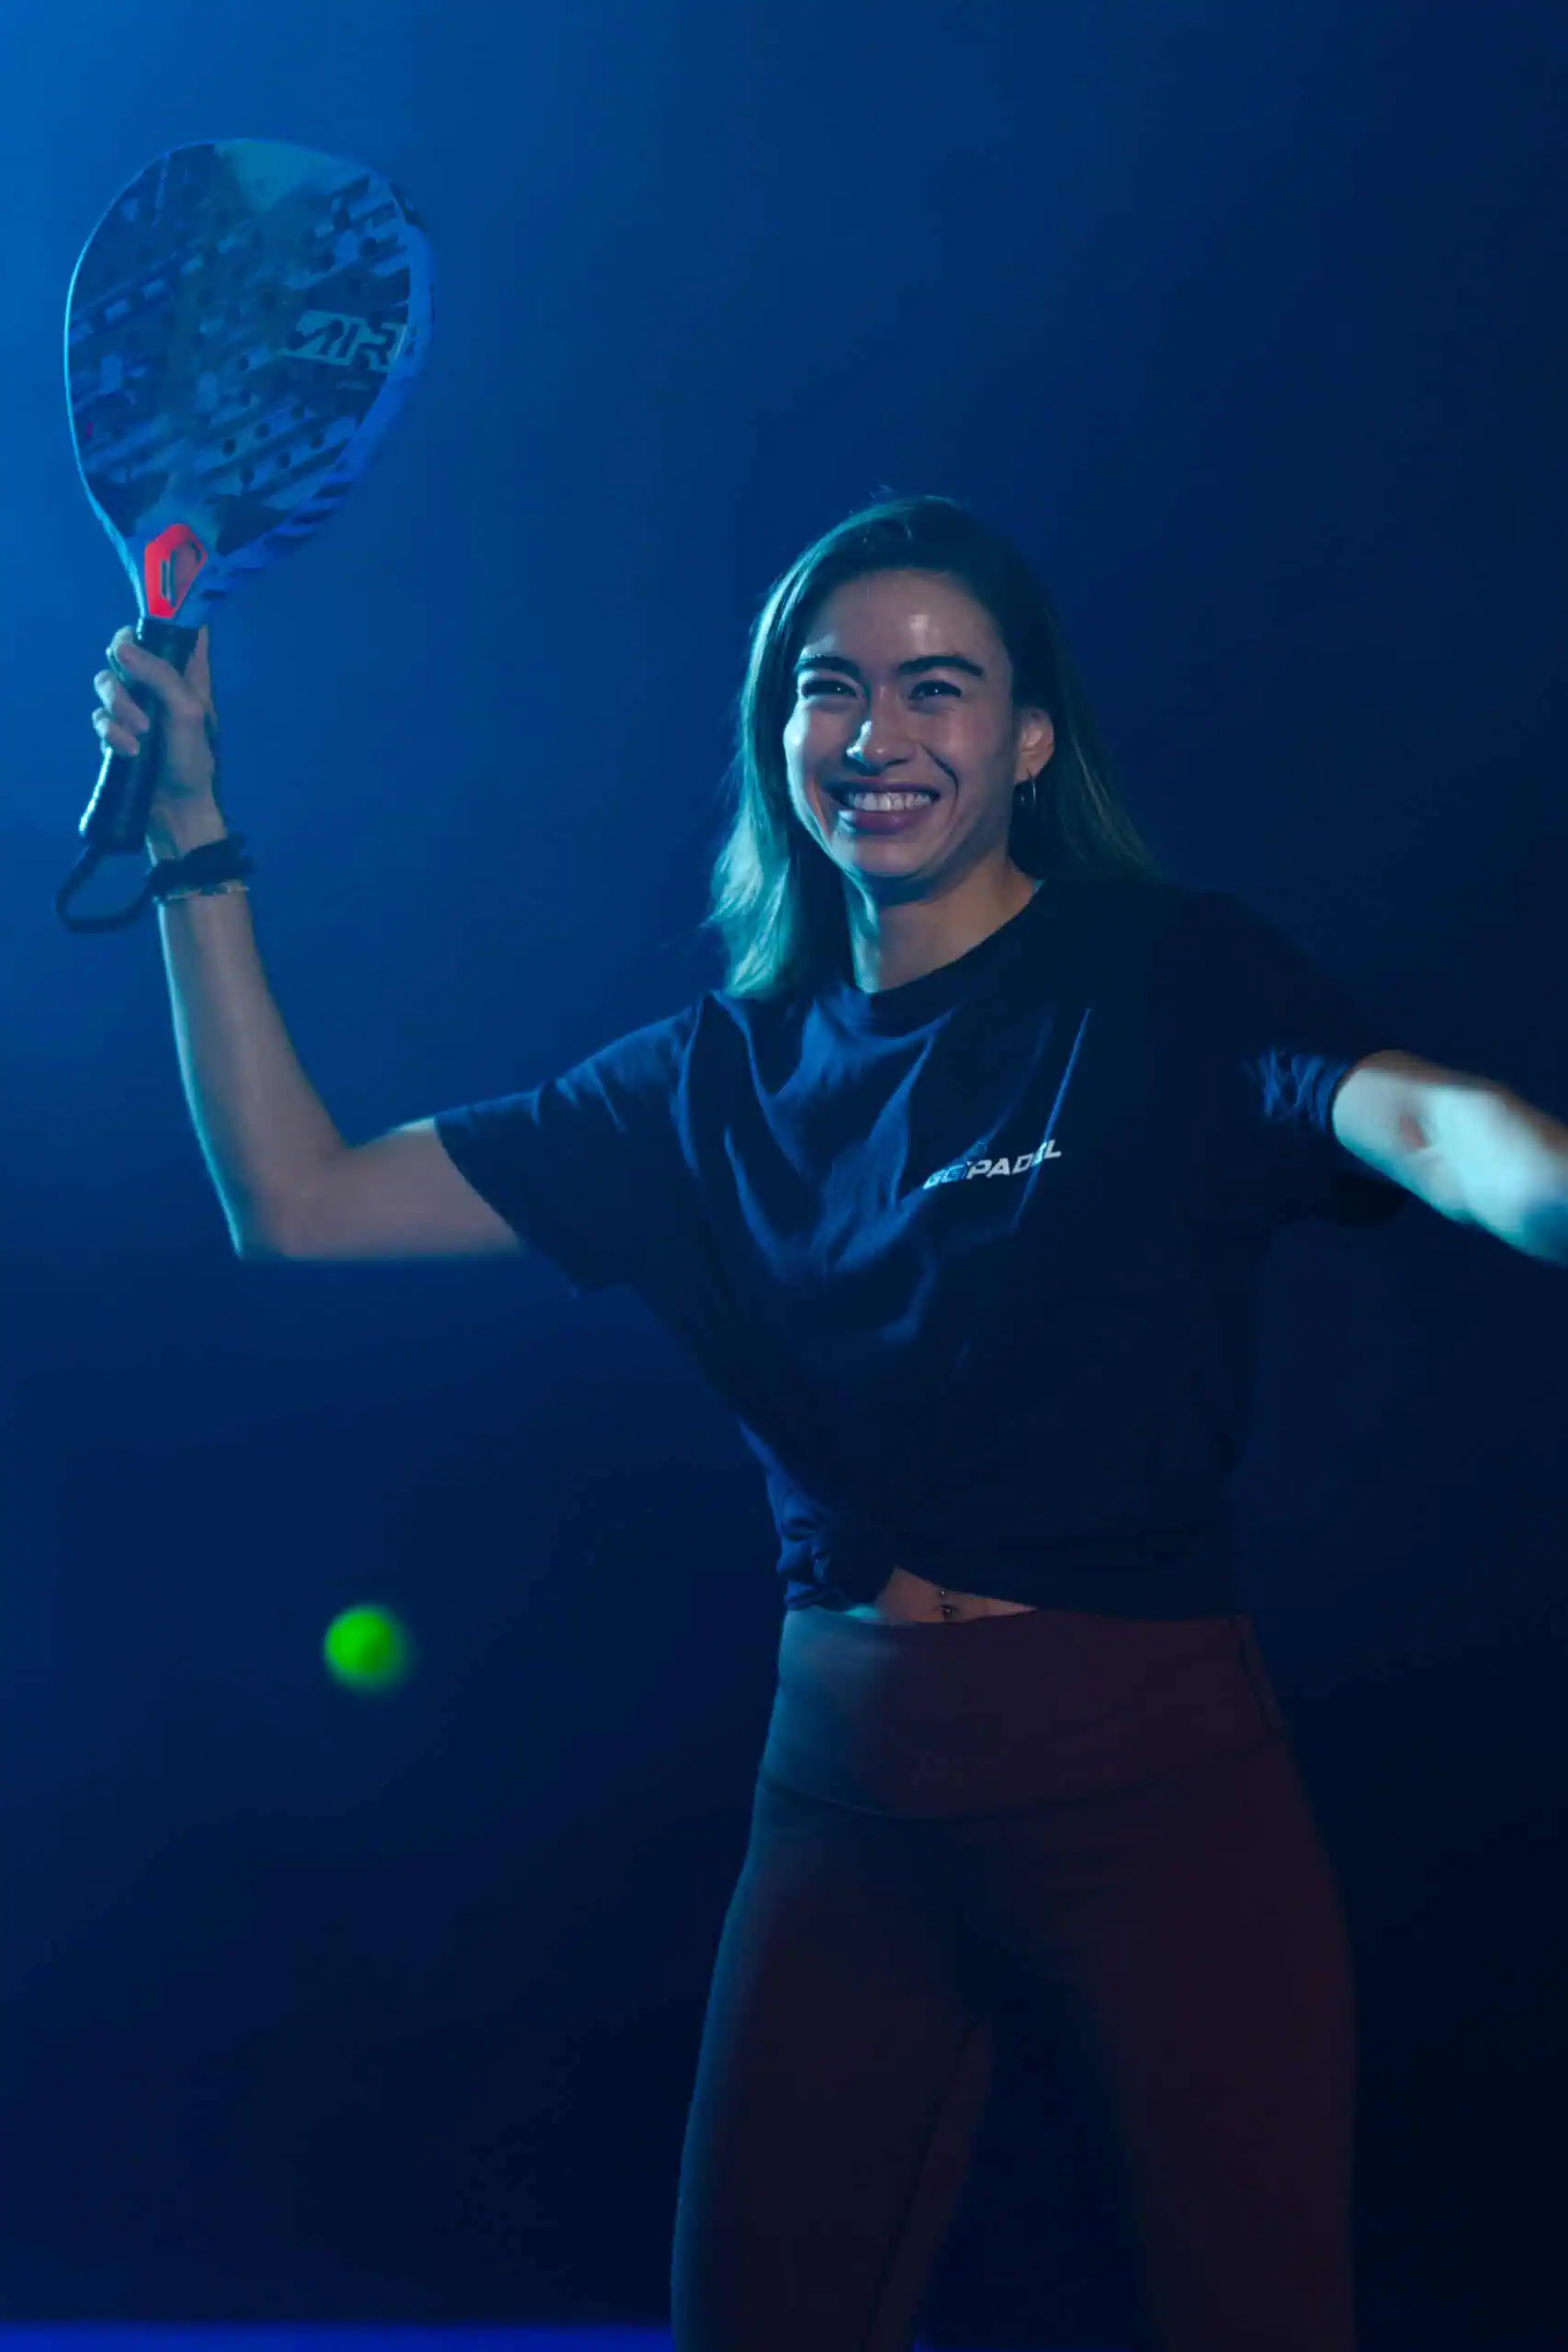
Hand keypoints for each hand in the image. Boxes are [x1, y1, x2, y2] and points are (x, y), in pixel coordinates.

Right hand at [92, 625, 221, 821]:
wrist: (176, 811)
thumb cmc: (194, 761)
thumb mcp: (187, 713)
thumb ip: (160, 675)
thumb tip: (123, 647)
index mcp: (188, 673)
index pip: (181, 629)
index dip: (168, 615)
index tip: (153, 614)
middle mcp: (160, 683)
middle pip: (127, 646)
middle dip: (125, 666)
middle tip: (135, 687)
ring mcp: (136, 706)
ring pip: (107, 681)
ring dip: (118, 706)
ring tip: (140, 734)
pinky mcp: (117, 729)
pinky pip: (101, 716)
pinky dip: (112, 733)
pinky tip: (130, 752)